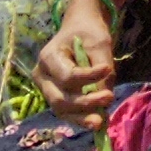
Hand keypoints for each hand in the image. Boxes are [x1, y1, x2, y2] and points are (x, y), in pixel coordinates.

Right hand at [38, 0, 119, 125]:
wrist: (80, 29)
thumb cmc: (88, 33)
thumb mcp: (98, 43)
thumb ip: (102, 67)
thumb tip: (105, 98)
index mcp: (48, 57)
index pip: (67, 76)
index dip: (88, 77)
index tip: (107, 69)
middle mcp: (42, 76)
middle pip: (60, 99)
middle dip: (85, 104)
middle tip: (109, 98)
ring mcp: (46, 89)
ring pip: (62, 111)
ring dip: (82, 117)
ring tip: (102, 122)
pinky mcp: (56, 97)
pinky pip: (67, 113)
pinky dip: (82, 118)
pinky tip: (98, 122)